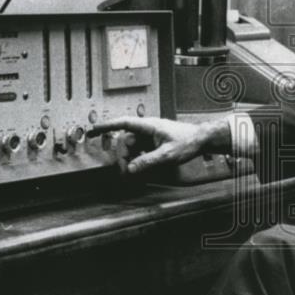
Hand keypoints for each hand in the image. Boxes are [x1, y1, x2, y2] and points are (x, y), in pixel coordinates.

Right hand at [88, 115, 230, 173]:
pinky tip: (143, 168)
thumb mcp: (166, 154)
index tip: (92, 129)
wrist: (201, 139)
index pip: (123, 123)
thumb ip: (147, 162)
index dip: (106, 126)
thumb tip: (130, 169)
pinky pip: (140, 151)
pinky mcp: (154, 143)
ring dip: (131, 159)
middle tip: (125, 171)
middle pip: (126, 141)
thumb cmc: (187, 142)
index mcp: (148, 126)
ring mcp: (150, 136)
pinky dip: (139, 159)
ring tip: (135, 171)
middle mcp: (147, 129)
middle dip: (123, 156)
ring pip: (133, 148)